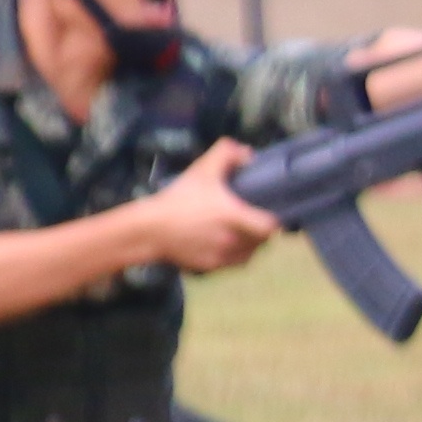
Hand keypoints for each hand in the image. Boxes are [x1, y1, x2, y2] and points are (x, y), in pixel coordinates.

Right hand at [127, 135, 279, 274]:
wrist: (149, 229)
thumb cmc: (178, 199)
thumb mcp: (201, 169)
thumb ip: (226, 154)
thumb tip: (247, 154)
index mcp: (236, 217)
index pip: (270, 226)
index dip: (272, 219)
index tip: (265, 211)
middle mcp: (234, 240)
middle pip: (263, 241)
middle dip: (260, 231)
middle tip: (251, 219)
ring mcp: (223, 257)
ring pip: (249, 254)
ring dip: (249, 245)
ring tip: (239, 233)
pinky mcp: (210, 268)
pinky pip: (232, 264)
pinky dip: (232, 255)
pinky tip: (222, 244)